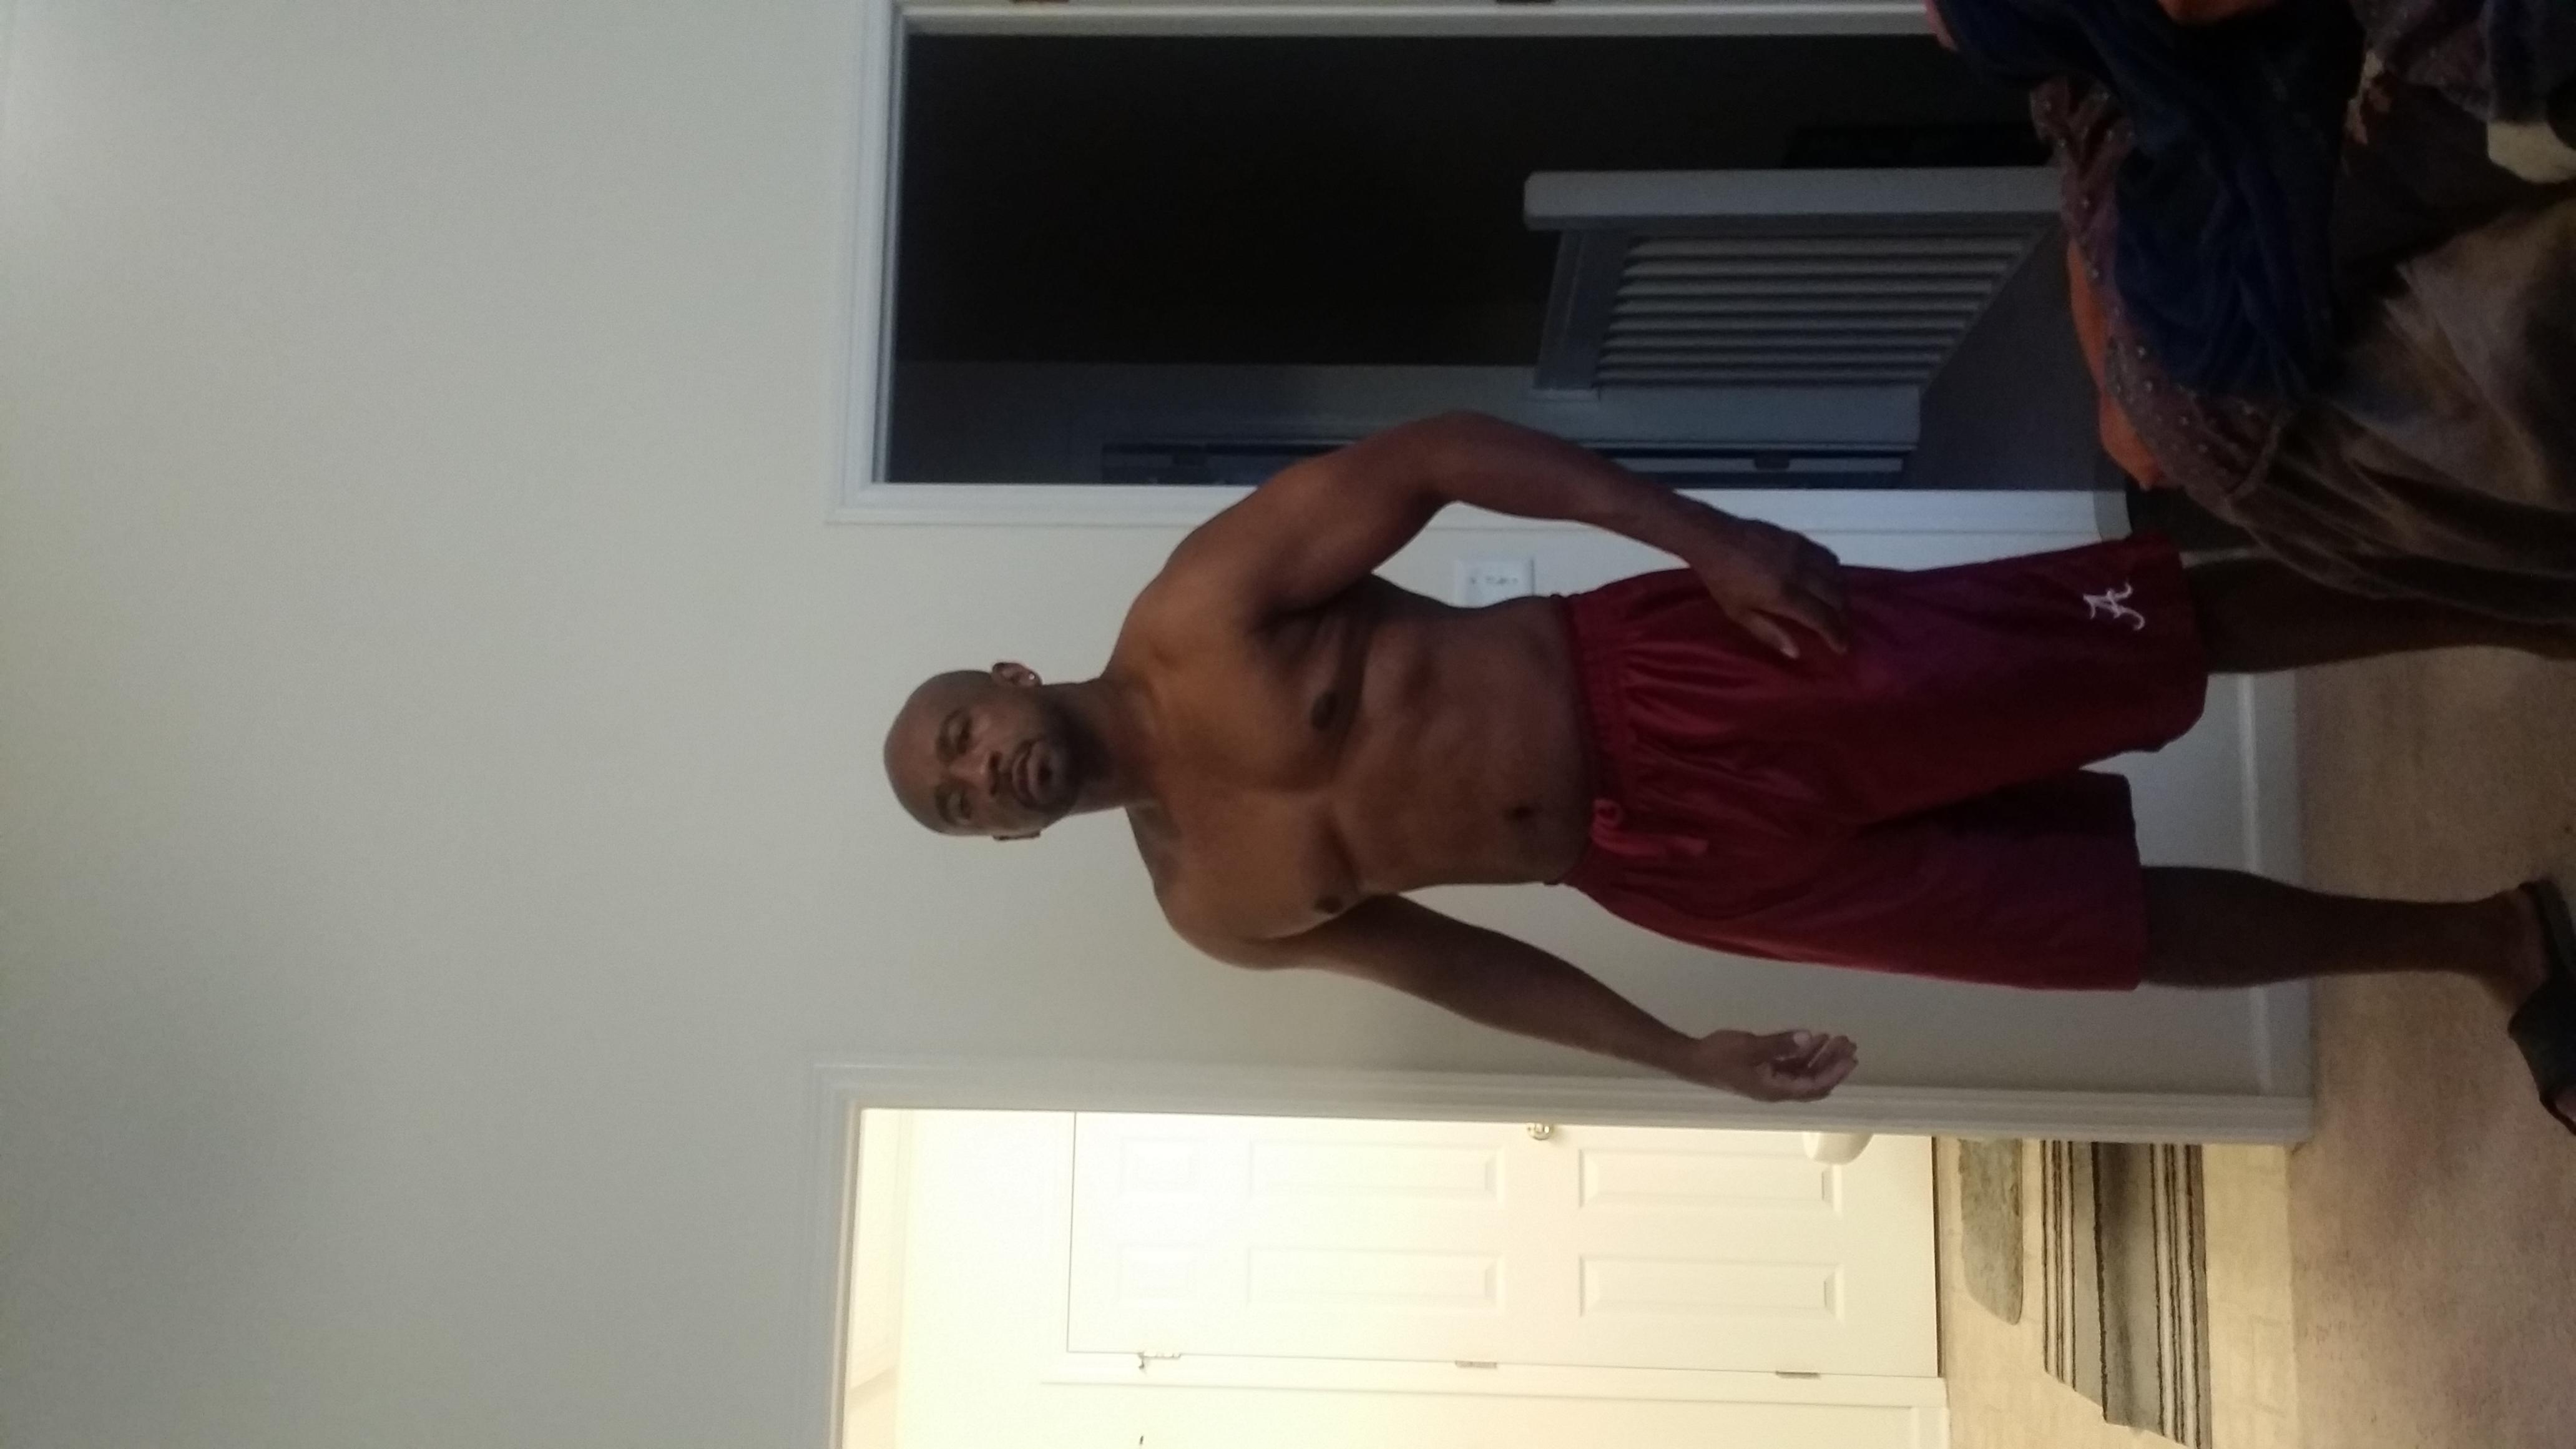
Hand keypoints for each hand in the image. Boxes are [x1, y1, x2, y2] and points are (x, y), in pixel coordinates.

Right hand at [1669, 1028, 1859, 1102]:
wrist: (1692, 1060)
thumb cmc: (1719, 1055)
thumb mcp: (1750, 1046)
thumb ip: (1780, 1043)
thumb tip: (1810, 1037)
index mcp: (1775, 1089)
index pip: (1814, 1086)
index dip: (1834, 1073)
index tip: (1851, 1057)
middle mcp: (1777, 1089)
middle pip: (1814, 1081)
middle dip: (1833, 1063)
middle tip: (1848, 1043)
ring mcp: (1771, 1080)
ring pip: (1805, 1073)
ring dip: (1821, 1057)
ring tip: (1836, 1038)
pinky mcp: (1764, 1071)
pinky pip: (1792, 1066)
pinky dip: (1805, 1054)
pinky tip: (1814, 1039)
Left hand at [1684, 517, 1848, 658]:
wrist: (1713, 538)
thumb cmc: (1721, 580)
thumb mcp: (1739, 613)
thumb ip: (1769, 633)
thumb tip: (1796, 652)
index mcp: (1783, 595)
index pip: (1822, 618)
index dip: (1836, 635)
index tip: (1842, 648)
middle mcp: (1799, 573)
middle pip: (1835, 597)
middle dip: (1843, 617)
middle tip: (1842, 630)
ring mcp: (1801, 552)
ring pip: (1837, 575)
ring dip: (1842, 594)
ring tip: (1838, 607)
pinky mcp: (1799, 538)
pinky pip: (1827, 557)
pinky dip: (1835, 572)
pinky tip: (1829, 580)